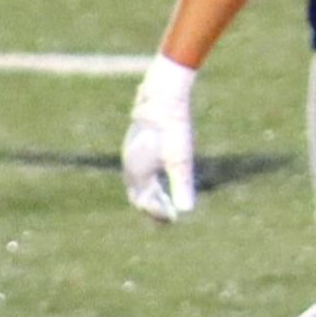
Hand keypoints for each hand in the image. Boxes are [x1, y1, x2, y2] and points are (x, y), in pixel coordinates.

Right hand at [122, 55, 196, 221]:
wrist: (161, 97)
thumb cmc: (172, 128)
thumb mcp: (180, 158)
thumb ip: (181, 184)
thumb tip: (186, 211)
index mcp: (138, 174)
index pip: (145, 203)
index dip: (159, 214)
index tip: (174, 219)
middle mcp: (130, 167)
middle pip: (137, 196)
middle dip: (152, 208)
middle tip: (169, 218)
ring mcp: (131, 155)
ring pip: (136, 184)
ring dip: (150, 196)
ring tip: (166, 203)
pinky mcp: (135, 145)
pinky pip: (138, 171)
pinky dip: (148, 182)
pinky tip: (160, 178)